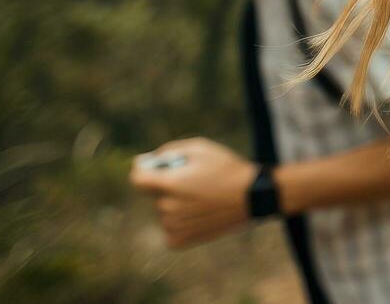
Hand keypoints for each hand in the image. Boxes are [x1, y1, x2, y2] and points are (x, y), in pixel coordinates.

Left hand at [130, 137, 260, 248]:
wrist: (253, 197)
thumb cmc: (227, 168)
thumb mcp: (201, 148)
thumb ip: (169, 151)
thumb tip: (144, 161)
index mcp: (170, 184)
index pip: (136, 178)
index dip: (144, 170)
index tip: (154, 168)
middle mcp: (167, 207)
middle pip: (153, 194)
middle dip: (167, 186)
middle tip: (194, 182)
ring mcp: (173, 226)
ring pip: (163, 211)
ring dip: (175, 204)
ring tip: (202, 198)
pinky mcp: (179, 241)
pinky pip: (169, 228)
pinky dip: (180, 221)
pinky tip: (199, 214)